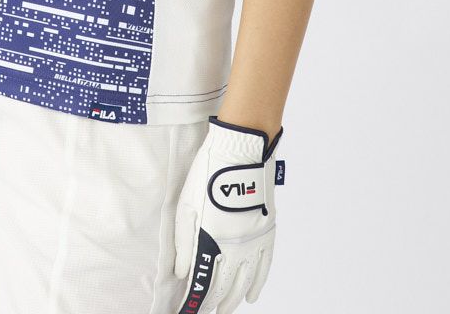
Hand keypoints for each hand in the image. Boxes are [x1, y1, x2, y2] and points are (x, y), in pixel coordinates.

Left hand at [173, 116, 284, 312]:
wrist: (241, 151)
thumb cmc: (208, 173)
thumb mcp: (187, 205)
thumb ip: (184, 242)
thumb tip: (182, 272)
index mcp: (213, 240)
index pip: (205, 280)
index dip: (198, 297)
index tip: (192, 307)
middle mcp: (236, 246)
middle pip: (226, 285)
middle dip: (216, 302)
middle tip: (209, 310)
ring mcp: (254, 240)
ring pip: (246, 280)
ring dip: (235, 298)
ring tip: (227, 309)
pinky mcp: (266, 231)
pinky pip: (264, 266)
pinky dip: (258, 283)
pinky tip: (252, 295)